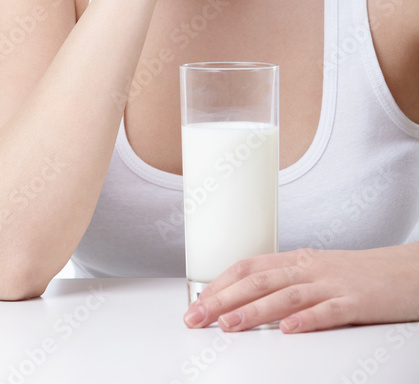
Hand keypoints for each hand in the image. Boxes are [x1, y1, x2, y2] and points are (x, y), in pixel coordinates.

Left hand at [184, 244, 418, 332]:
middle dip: (223, 300)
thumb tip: (246, 302)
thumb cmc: (360, 276)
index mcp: (298, 261)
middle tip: (197, 318)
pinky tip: (289, 331)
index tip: (195, 303)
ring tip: (229, 325)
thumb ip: (286, 285)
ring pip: (287, 295)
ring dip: (254, 311)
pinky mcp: (357, 301)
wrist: (407, 271)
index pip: (249, 268)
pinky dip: (308, 320)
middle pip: (259, 281)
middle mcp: (310, 269)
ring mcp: (333, 284)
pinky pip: (330, 311)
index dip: (219, 284)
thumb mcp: (317, 274)